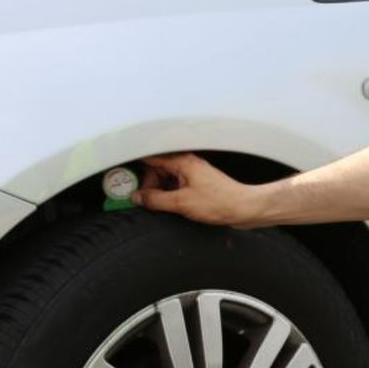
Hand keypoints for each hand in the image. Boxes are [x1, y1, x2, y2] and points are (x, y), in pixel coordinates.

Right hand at [132, 153, 259, 226]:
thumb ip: (156, 200)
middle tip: (142, 201)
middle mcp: (186, 163)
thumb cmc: (219, 202)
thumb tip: (137, 198)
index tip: (123, 179)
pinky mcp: (198, 184)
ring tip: (156, 206)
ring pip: (165, 178)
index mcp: (181, 162)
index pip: (149, 159)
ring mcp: (192, 173)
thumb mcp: (182, 203)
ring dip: (158, 191)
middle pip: (156, 170)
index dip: (135, 169)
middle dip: (147, 184)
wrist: (245, 208)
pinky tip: (169, 206)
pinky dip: (168, 194)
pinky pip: (176, 185)